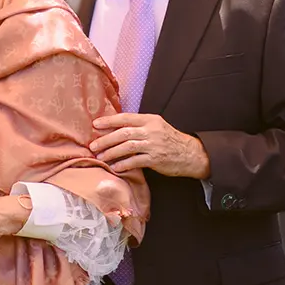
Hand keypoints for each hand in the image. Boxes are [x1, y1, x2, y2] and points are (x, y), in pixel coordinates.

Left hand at [88, 112, 209, 178]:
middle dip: (106, 139)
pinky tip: (115, 167)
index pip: (126, 118)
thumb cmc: (169, 140)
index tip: (96, 124)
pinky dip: (123, 164)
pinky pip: (135, 161)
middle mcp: (151, 130)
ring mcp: (154, 145)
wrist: (190, 154)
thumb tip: (115, 129)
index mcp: (150, 120)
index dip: (109, 121)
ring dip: (111, 152)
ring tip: (101, 157)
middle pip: (123, 133)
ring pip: (127, 147)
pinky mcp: (156, 159)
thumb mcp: (156, 127)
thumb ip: (139, 126)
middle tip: (93, 146)